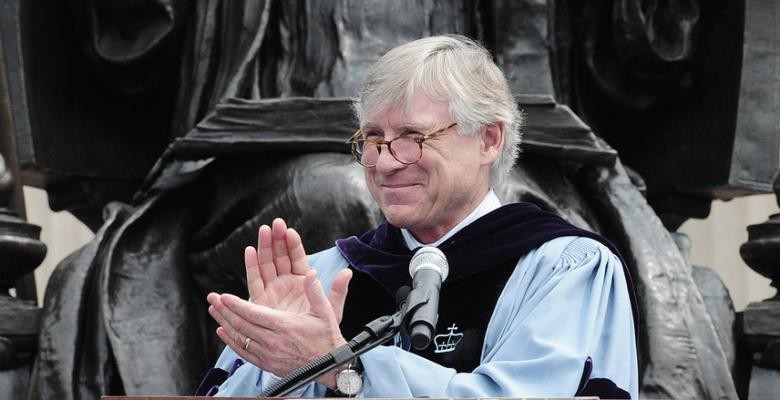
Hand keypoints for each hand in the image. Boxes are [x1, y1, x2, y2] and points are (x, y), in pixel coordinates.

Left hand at [207, 218, 351, 383]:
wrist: (330, 366)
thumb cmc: (327, 337)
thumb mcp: (325, 312)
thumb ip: (315, 291)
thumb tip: (311, 272)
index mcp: (285, 326)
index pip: (254, 315)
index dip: (237, 305)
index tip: (224, 296)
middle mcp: (273, 342)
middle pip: (242, 325)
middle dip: (225, 310)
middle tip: (212, 298)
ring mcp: (268, 354)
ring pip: (240, 338)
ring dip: (225, 322)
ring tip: (213, 310)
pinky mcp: (267, 364)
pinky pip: (244, 352)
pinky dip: (231, 342)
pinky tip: (222, 331)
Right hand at [245, 219, 350, 321]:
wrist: (304, 349)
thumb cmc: (319, 329)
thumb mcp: (331, 309)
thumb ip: (338, 291)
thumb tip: (347, 273)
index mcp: (303, 281)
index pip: (297, 258)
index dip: (293, 244)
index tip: (290, 231)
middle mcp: (286, 282)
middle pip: (280, 257)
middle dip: (277, 239)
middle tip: (275, 224)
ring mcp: (273, 290)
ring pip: (267, 264)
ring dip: (264, 247)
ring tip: (263, 231)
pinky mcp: (261, 300)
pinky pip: (255, 280)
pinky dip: (252, 265)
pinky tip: (250, 251)